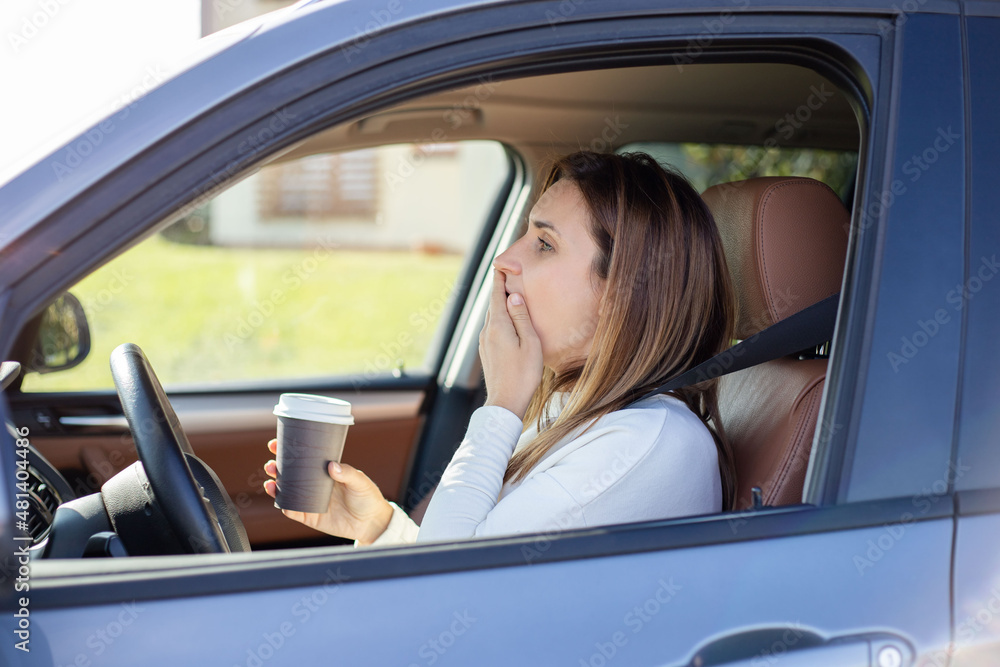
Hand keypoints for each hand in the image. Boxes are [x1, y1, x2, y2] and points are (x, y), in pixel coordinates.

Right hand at [263, 439, 392, 544]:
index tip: (275, 445)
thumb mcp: (360, 481)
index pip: (303, 459)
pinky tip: (280, 501)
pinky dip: (286, 507)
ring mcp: (311, 501)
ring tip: (270, 482)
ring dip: (276, 487)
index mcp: (324, 472)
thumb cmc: (367, 497)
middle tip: (271, 464)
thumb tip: (331, 466)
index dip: (288, 451)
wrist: (371, 523)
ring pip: (287, 493)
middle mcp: (314, 485)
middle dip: (277, 468)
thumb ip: (347, 473)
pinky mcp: (312, 517)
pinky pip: (294, 512)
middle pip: (290, 475)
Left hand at [479, 270, 543, 418]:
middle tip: (507, 273)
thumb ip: (521, 318)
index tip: (502, 264)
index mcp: (498, 325)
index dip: (500, 278)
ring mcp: (485, 342)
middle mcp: (487, 331)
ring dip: (499, 304)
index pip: (497, 295)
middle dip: (500, 288)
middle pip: (493, 304)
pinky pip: (492, 327)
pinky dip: (499, 318)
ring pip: (492, 316)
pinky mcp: (487, 352)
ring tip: (508, 293)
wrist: (505, 402)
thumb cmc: (523, 374)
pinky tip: (507, 321)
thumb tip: (513, 295)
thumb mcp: (530, 343)